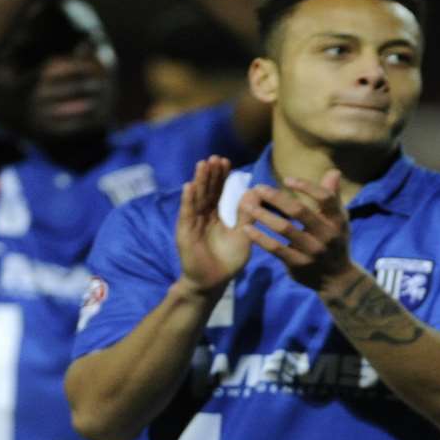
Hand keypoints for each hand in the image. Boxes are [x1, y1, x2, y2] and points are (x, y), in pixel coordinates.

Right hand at [176, 156, 251, 295]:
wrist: (213, 281)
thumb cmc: (229, 259)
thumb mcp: (243, 235)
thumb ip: (246, 214)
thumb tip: (254, 191)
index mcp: (219, 214)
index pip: (220, 191)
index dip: (222, 177)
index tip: (226, 161)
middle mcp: (205, 215)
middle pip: (208, 190)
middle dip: (211, 174)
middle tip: (216, 157)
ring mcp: (194, 222)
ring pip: (197, 197)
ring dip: (199, 181)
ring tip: (202, 164)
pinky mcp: (185, 231)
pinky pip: (187, 213)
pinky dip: (188, 200)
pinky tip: (189, 186)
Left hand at [239, 169, 357, 293]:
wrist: (337, 278)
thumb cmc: (335, 241)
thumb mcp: (339, 220)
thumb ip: (332, 196)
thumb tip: (333, 171)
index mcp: (338, 220)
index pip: (324, 197)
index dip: (306, 186)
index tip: (286, 180)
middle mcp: (327, 235)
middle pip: (299, 211)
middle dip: (276, 197)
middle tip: (258, 188)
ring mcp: (312, 251)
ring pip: (284, 228)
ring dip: (263, 215)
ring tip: (246, 205)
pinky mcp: (298, 264)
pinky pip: (275, 248)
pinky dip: (260, 237)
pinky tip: (246, 227)